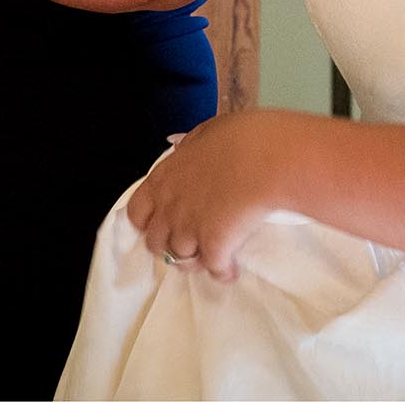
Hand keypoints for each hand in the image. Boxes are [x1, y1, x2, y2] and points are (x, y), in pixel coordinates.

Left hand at [125, 110, 287, 282]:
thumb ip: (188, 150)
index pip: (137, 212)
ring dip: (196, 259)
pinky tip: (231, 270)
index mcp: (163, 180)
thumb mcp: (204, 133)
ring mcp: (190, 232)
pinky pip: (214, 271)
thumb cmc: (239, 137)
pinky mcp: (215, 248)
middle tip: (190, 239)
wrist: (267, 159)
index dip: (148, 220)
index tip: (162, 221)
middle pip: (155, 243)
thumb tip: (184, 155)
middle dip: (170, 244)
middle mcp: (170, 209)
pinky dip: (223, 272)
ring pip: (182, 260)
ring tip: (213, 254)